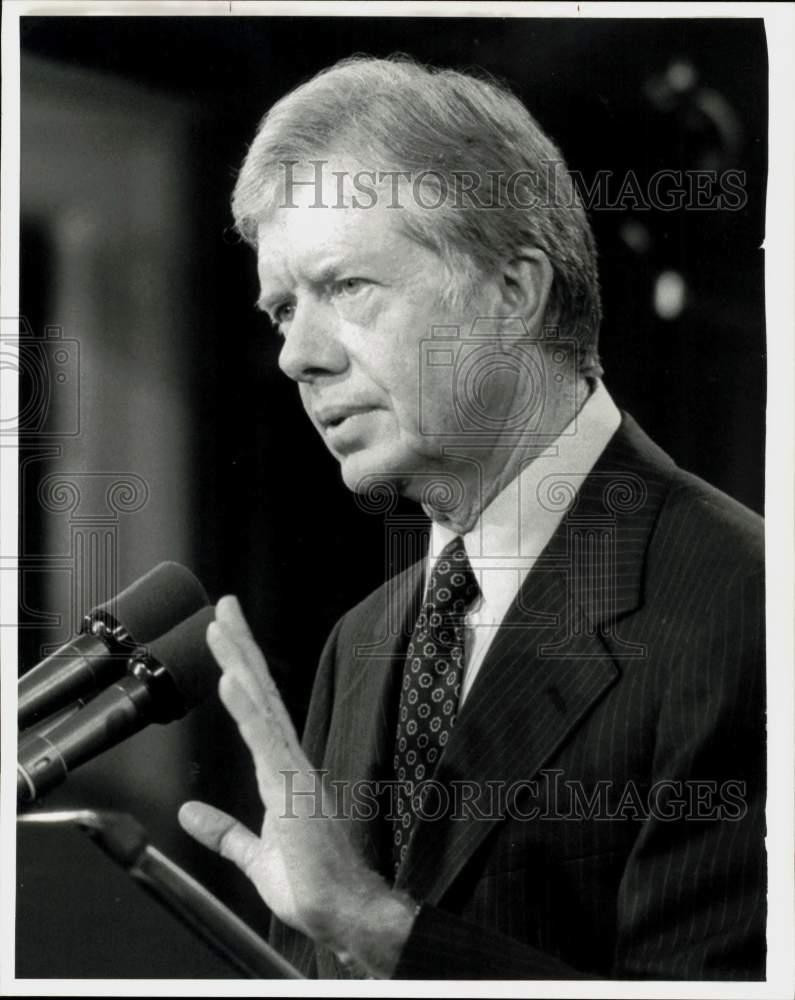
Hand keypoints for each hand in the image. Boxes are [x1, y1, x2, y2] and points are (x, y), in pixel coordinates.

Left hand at [178, 595, 415, 975]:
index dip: (241, 668)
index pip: (257, 708)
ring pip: (262, 706)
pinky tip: (232, 681)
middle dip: (241, 646)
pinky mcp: (293, 790)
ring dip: (240, 664)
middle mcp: (290, 760)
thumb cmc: (310, 882)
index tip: (225, 635)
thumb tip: (190, 812)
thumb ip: (224, 830)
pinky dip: (248, 709)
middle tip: (223, 606)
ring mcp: (293, 771)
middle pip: (261, 692)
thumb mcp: (253, 854)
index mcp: (282, 770)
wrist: (339, 911)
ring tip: (219, 628)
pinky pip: (266, 741)